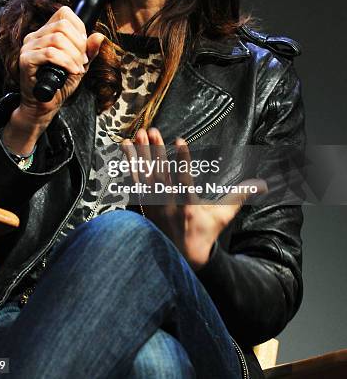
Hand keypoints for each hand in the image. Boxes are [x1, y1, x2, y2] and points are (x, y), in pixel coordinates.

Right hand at [3, 6, 103, 153]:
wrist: (45, 106)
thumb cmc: (59, 85)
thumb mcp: (79, 65)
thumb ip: (89, 51)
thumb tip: (99, 36)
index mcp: (45, 32)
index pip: (64, 14)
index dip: (79, 28)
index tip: (84, 47)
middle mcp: (34, 36)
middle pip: (62, 25)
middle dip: (79, 44)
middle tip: (83, 61)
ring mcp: (28, 47)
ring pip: (57, 39)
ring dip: (73, 55)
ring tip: (78, 69)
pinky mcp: (25, 60)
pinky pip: (49, 53)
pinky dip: (66, 62)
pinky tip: (72, 71)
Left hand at [121, 128, 266, 269]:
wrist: (181, 258)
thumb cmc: (204, 233)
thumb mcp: (223, 216)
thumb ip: (240, 197)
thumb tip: (263, 184)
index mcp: (189, 206)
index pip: (185, 179)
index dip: (182, 159)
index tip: (180, 140)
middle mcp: (169, 205)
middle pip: (161, 174)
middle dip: (157, 151)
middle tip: (153, 130)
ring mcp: (153, 204)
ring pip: (145, 175)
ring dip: (141, 153)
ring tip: (138, 133)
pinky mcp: (143, 203)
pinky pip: (134, 181)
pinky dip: (130, 163)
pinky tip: (126, 147)